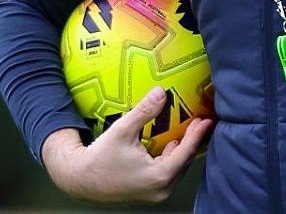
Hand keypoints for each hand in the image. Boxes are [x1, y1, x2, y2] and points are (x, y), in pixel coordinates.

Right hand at [39, 86, 214, 204]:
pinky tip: (171, 144)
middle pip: (184, 161)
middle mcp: (161, 189)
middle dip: (193, 141)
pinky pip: (167, 173)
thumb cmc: (99, 159)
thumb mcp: (122, 131)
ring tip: (189, 130)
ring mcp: (155, 193)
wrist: (79, 180)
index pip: (186, 152)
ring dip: (183, 150)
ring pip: (177, 168)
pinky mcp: (148, 192)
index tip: (206, 120)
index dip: (197, 135)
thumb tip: (160, 92)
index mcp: (159, 176)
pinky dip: (172, 158)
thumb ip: (144, 112)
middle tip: (201, 122)